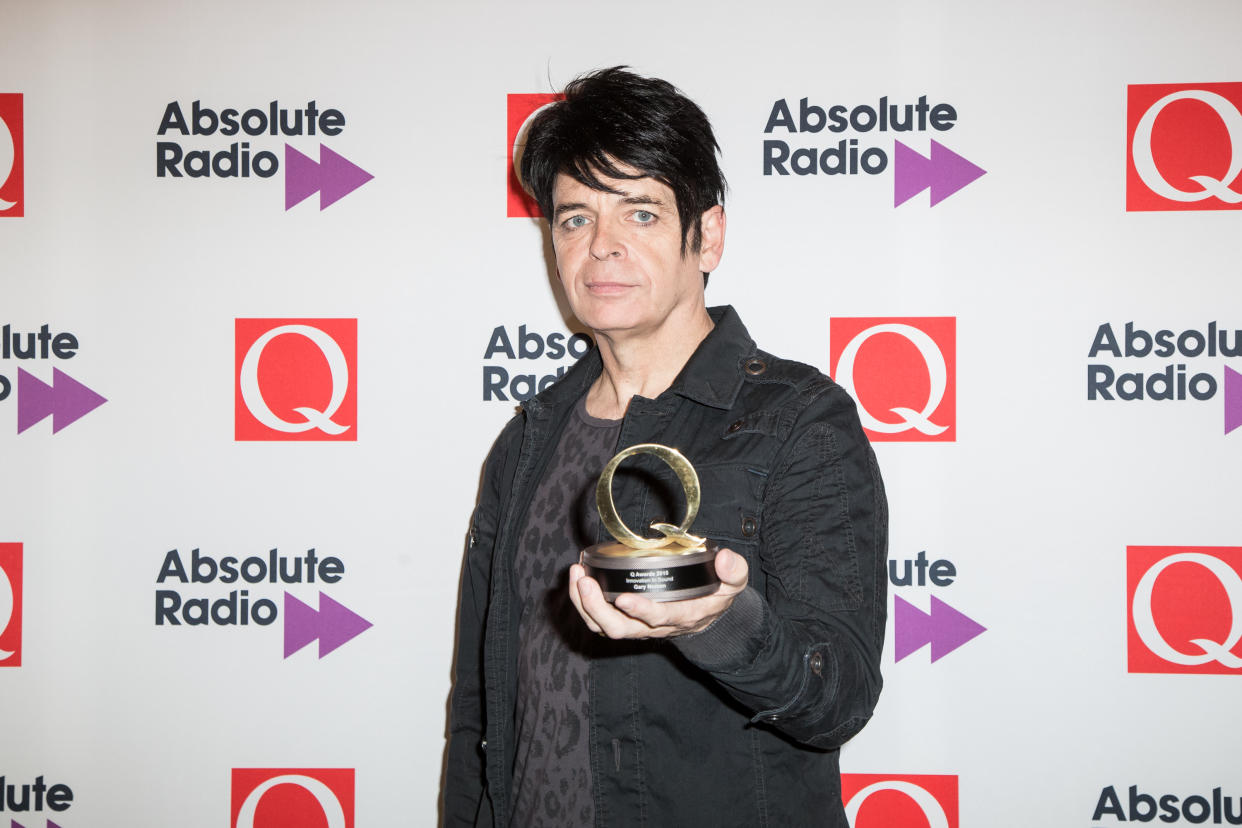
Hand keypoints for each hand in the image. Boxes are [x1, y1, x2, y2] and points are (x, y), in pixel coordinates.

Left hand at [568, 547, 748, 638]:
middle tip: (584, 580)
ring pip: (604, 627)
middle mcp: (655, 626)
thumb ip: (734, 571)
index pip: (659, 619)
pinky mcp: (626, 621)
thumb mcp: (734, 583)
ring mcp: (637, 627)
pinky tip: (578, 579)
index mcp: (682, 616)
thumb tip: (725, 558)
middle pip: (620, 629)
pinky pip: (598, 621)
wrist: (706, 616)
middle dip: (596, 608)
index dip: (641, 612)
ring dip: (584, 604)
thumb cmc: (716, 595)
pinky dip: (583, 603)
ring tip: (576, 575)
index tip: (624, 598)